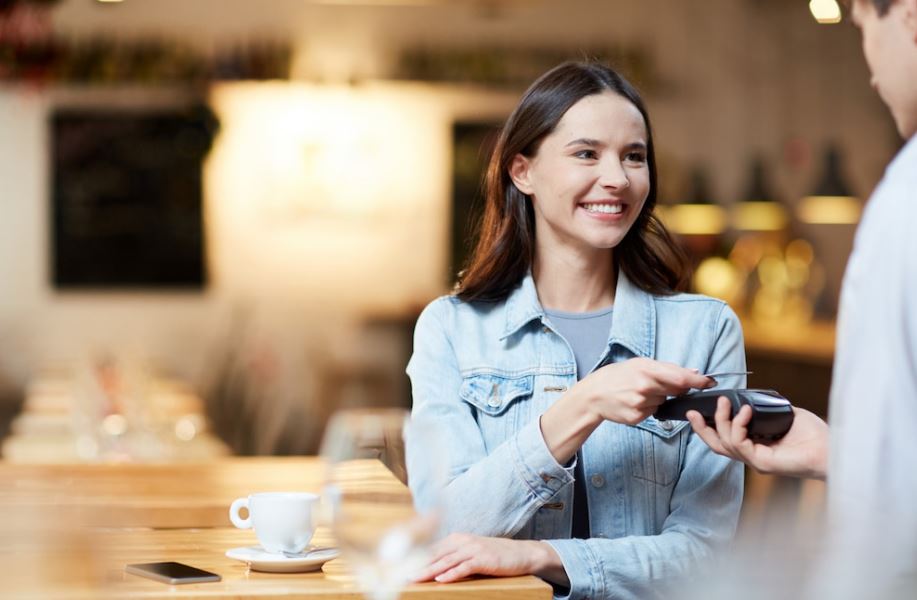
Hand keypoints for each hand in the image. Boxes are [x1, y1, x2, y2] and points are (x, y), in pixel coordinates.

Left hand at [413, 533, 565, 584]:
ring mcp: (473, 549)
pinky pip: (464, 567)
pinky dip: (452, 573)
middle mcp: (462, 541)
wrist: (521, 553)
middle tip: (400, 575)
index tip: (399, 567)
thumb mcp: (471, 552)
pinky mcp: (483, 559)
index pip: (431, 549)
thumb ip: (453, 556)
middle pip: (435, 554)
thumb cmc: (494, 555)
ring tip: (415, 578)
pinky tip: (441, 579)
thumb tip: (433, 567)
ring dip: (429, 570)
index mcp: (456, 539)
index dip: (415, 558)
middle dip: (417, 565)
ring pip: (446, 561)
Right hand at [577, 357, 713, 425]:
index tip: (710, 382)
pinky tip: (636, 402)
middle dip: (677, 388)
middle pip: (676, 390)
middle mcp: (645, 387)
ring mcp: (641, 404)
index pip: (681, 377)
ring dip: (659, 397)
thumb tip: (694, 372)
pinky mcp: (637, 417)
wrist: (594, 394)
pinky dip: (649, 407)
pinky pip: (654, 412)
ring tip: (639, 392)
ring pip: (664, 401)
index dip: (699, 381)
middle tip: (660, 383)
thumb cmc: (619, 375)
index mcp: (647, 370)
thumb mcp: (640, 364)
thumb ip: (668, 368)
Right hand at [686, 397, 828, 479]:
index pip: (726, 440)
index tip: (699, 411)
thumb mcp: (784, 414)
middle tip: (692, 412)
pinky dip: (739, 425)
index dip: (710, 427)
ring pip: (725, 444)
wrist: (835, 449)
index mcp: (757, 447)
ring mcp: (757, 462)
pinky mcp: (763, 464)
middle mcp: (754, 457)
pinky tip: (746, 411)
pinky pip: (740, 444)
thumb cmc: (816, 435)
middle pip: (717, 446)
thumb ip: (765, 408)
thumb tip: (750, 398)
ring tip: (725, 402)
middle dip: (702, 429)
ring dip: (722, 420)